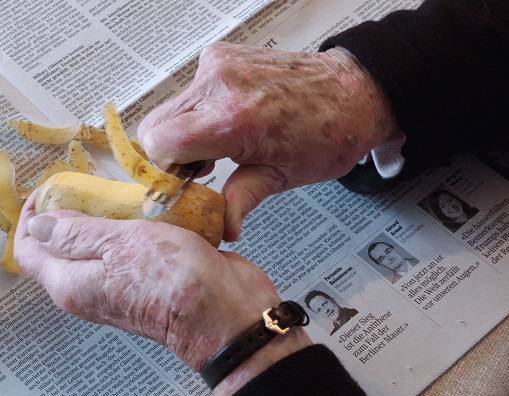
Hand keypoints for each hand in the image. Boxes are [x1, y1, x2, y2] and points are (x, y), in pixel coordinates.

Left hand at [14, 197, 310, 395]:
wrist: (225, 315)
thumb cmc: (172, 281)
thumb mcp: (116, 244)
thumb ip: (74, 234)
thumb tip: (36, 226)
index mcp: (69, 284)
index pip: (27, 250)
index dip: (31, 216)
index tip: (49, 187)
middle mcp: (87, 290)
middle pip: (59, 246)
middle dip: (67, 210)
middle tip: (87, 182)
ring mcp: (115, 287)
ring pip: (95, 245)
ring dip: (102, 216)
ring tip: (118, 189)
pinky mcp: (143, 280)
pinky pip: (126, 249)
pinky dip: (130, 226)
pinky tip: (145, 207)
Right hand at [138, 43, 400, 240]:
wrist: (354, 90)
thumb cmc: (326, 133)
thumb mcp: (282, 177)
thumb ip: (240, 198)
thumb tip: (223, 227)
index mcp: (232, 119)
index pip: (159, 143)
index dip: (164, 168)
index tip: (183, 181)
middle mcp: (219, 85)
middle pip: (155, 125)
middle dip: (169, 152)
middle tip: (200, 168)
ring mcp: (218, 65)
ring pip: (169, 108)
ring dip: (183, 131)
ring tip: (217, 146)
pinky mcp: (220, 55)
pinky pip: (189, 90)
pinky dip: (198, 110)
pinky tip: (226, 120)